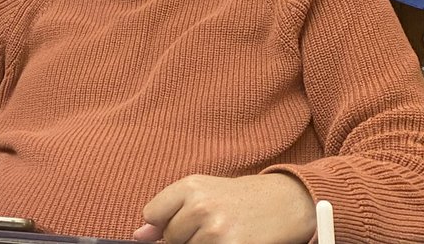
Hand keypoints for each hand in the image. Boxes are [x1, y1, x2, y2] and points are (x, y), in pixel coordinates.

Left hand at [134, 173, 315, 243]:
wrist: (284, 203)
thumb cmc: (240, 198)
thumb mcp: (203, 192)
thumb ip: (168, 210)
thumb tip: (138, 237)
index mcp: (190, 186)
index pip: (152, 214)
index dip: (165, 223)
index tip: (184, 220)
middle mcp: (200, 206)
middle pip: (171, 237)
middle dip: (187, 236)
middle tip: (212, 226)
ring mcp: (215, 231)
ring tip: (223, 233)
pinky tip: (231, 240)